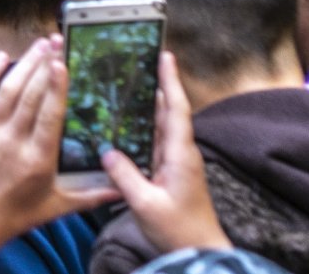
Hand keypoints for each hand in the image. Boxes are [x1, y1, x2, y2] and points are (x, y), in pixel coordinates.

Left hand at [0, 40, 119, 273]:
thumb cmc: (13, 217)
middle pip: (29, 94)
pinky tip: (1, 57)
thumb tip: (122, 189)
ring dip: (23, 64)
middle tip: (56, 41)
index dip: (56, 86)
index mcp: (38, 158)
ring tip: (39, 45)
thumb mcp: (56, 208)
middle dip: (43, 64)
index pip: (49, 114)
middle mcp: (12, 140)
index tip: (63, 62)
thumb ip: (91, 196)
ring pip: (7, 89)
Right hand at [102, 52, 229, 254]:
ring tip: (127, 88)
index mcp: (181, 156)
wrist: (201, 255)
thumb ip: (125, 176)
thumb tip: (107, 151)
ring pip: (162, 128)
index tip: (165, 56)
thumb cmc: (179, 231)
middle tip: (138, 63)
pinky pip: (155, 144)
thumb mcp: (146, 204)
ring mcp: (177, 165)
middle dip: (157, 86)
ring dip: (148, 107)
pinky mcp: (171, 175)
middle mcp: (182, 155)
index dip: (171, 81)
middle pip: (170, 113)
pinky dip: (143, 130)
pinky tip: (125, 127)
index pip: (177, 110)